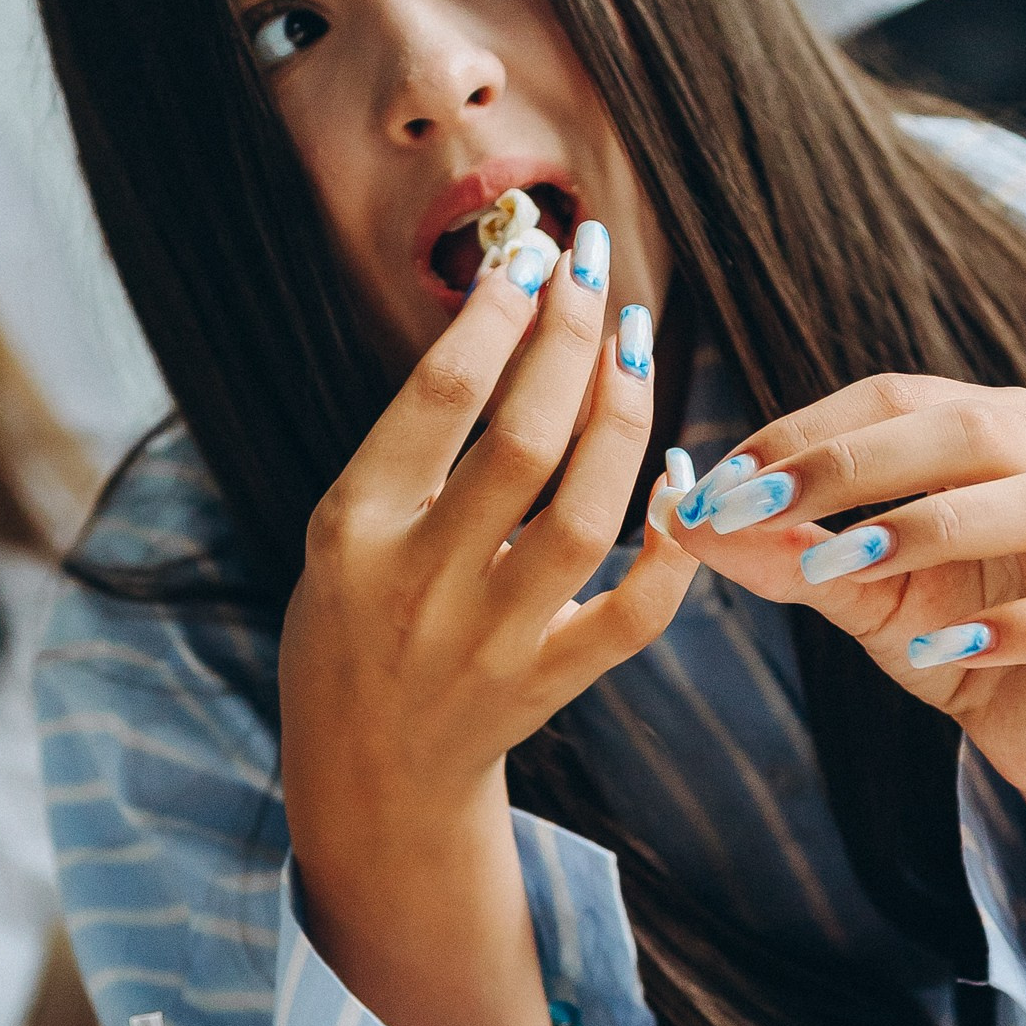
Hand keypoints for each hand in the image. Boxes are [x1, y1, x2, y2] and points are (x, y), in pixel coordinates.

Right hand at [280, 229, 693, 1025]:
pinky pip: (633, 613)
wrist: (367, 771)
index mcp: (355, 529)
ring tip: (633, 338)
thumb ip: (415, 446)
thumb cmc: (354, 619)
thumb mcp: (343, 530)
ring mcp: (489, 642)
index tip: (532, 254)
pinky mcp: (547, 685)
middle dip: (569, 341)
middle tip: (594, 266)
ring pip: (585, 517)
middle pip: (524, 444)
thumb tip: (511, 309)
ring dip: (623, 417)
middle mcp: (421, 584)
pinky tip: (683, 469)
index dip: (497, 317)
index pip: (439, 402)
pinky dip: (670, 541)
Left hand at [666, 373, 1025, 801]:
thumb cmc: (944, 631)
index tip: (718, 483)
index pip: (893, 399)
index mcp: (988, 429)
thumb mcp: (852, 591)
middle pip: (967, 429)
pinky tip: (939, 650)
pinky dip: (1012, 628)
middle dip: (852, 464)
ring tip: (839, 566)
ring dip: (930, 528)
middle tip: (757, 507)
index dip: (803, 433)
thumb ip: (779, 550)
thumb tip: (679, 516)